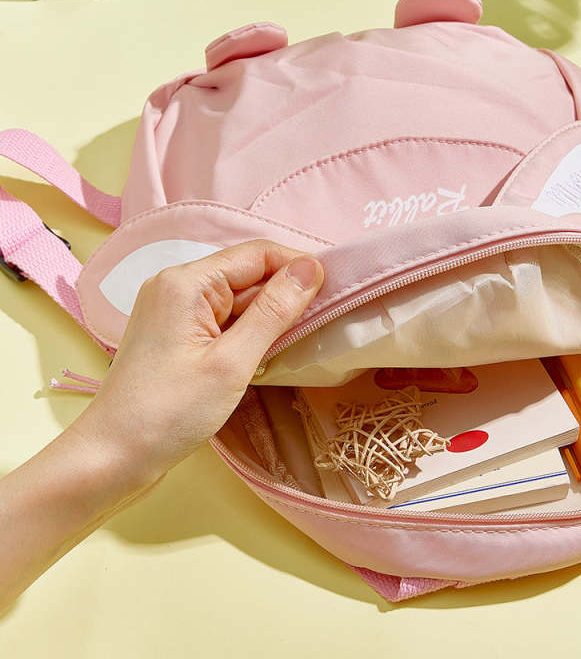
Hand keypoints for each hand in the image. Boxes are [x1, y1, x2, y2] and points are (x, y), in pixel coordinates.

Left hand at [68, 240, 323, 487]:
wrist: (112, 458)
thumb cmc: (170, 412)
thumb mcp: (232, 363)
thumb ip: (274, 312)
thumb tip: (311, 269)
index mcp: (187, 282)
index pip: (257, 254)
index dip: (298, 266)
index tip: (336, 289)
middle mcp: (177, 285)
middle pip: (247, 273)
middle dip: (286, 291)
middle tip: (326, 318)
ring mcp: (173, 309)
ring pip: (237, 297)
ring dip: (269, 312)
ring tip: (304, 335)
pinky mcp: (175, 333)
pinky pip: (222, 317)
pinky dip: (249, 328)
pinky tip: (269, 348)